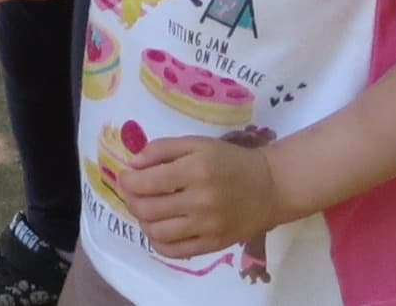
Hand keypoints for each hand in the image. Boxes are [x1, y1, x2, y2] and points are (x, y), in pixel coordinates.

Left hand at [118, 136, 283, 260]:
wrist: (269, 187)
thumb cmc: (229, 161)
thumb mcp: (197, 144)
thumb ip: (162, 149)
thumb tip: (133, 164)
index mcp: (195, 170)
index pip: (146, 182)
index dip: (128, 180)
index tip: (126, 177)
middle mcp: (200, 201)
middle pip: (148, 209)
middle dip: (131, 200)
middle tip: (133, 193)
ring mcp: (207, 226)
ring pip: (157, 232)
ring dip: (142, 221)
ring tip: (146, 210)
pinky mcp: (214, 244)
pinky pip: (175, 251)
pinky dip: (158, 242)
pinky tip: (159, 229)